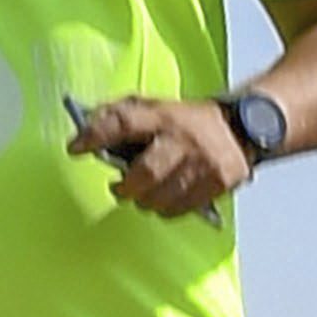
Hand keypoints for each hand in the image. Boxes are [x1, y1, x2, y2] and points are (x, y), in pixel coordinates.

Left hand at [71, 96, 254, 217]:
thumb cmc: (187, 121)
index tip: (75, 148)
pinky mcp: (220, 182)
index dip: (95, 135)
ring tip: (143, 195)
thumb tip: (84, 132)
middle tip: (118, 188)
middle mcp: (184, 138)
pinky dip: (168, 209)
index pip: (123, 121)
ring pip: (163, 198)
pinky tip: (167, 199)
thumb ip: (119, 115)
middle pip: (145, 174)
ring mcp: (204, 162)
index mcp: (163, 115)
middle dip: (126, 188)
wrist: (241, 127)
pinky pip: (183, 208)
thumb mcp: (154, 107)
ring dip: (145, 201)